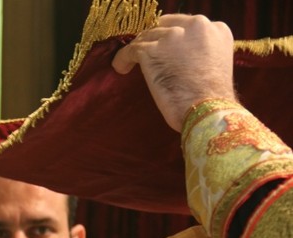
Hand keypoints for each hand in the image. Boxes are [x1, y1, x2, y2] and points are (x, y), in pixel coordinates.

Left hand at [112, 14, 235, 131]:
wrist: (207, 112)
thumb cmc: (212, 103)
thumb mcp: (216, 66)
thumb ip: (201, 54)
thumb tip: (181, 58)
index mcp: (216, 29)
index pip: (186, 25)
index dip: (172, 37)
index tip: (164, 48)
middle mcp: (197, 26)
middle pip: (165, 26)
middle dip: (154, 39)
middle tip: (146, 54)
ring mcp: (174, 36)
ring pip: (148, 36)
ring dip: (138, 50)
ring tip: (129, 64)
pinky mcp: (153, 50)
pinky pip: (131, 49)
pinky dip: (123, 59)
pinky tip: (120, 67)